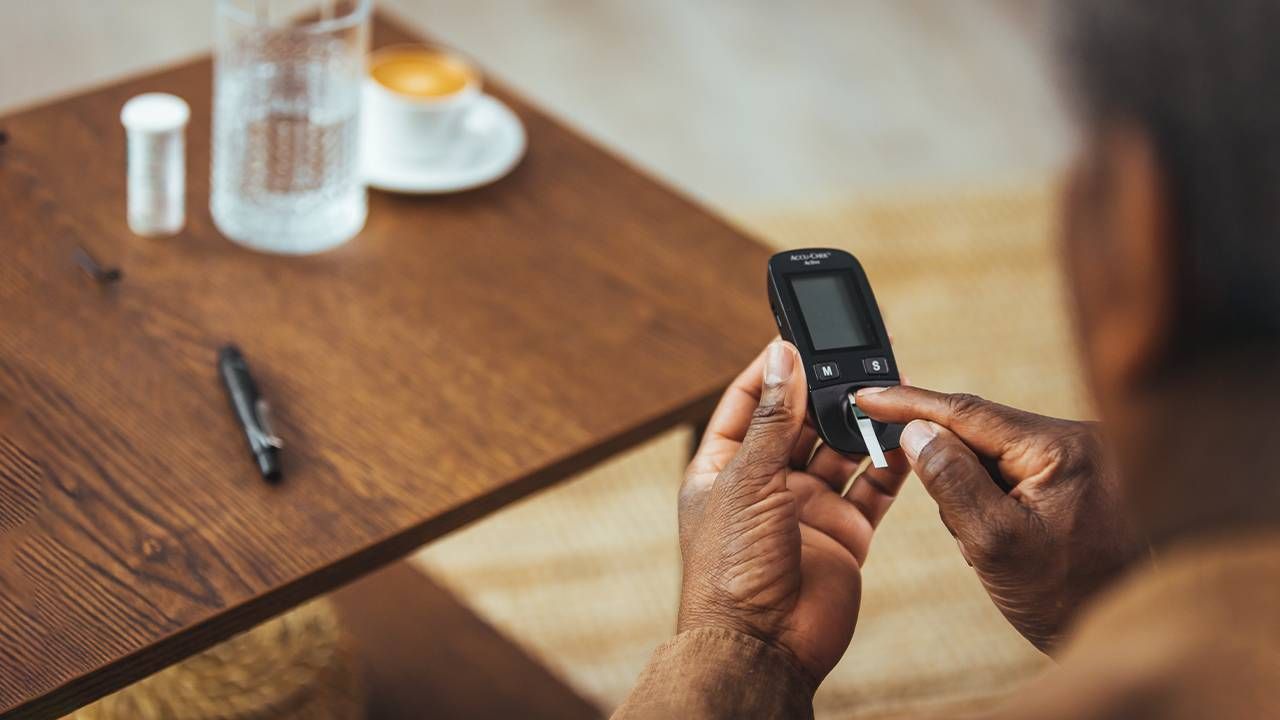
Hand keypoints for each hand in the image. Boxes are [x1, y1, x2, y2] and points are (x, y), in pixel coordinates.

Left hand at [677, 341, 910, 683]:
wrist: (764, 646)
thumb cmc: (731, 569)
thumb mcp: (747, 480)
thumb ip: (771, 419)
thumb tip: (780, 356)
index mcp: (723, 468)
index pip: (747, 403)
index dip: (770, 369)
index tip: (797, 334)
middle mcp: (765, 485)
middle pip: (799, 422)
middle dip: (825, 391)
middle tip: (856, 357)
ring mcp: (806, 509)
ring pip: (840, 451)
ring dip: (861, 423)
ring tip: (888, 390)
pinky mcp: (844, 533)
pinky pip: (872, 487)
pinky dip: (891, 463)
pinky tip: (908, 435)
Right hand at [854, 386, 1140, 652]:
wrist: (1127, 634)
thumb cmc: (1068, 598)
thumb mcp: (994, 543)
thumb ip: (951, 481)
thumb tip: (917, 430)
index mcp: (1062, 447)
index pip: (968, 412)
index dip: (910, 404)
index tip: (867, 396)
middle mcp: (1080, 439)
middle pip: (980, 434)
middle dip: (954, 477)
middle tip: (967, 533)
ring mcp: (1083, 457)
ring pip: (994, 456)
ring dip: (976, 497)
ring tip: (998, 551)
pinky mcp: (1080, 475)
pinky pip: (1015, 473)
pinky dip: (995, 504)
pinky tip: (1013, 543)